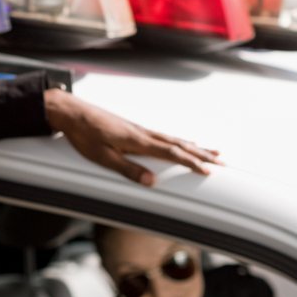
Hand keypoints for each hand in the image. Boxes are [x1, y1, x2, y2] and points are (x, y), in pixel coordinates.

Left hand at [44, 88, 220, 185]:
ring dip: (195, 147)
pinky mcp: (134, 129)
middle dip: (202, 155)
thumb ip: (127, 169)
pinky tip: (184, 143)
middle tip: (224, 162)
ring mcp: (140, 130)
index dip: (192, 163)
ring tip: (213, 152)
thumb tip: (151, 182)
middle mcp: (143, 133)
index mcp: (138, 141)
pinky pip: (165, 136)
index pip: (172, 153)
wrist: (72, 113)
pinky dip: (180, 141)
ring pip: (174, 139)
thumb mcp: (102, 156)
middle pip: (180, 145)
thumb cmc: (84, 136)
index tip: (210, 172)